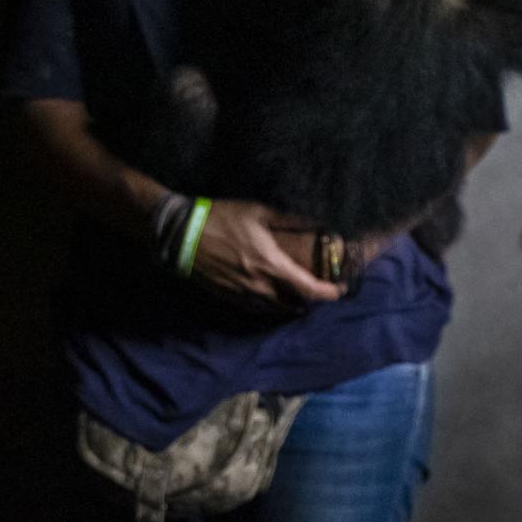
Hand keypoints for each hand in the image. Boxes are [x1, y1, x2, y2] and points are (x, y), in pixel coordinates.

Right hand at [188, 199, 343, 306]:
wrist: (181, 234)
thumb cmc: (221, 218)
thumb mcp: (258, 212)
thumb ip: (290, 220)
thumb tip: (318, 222)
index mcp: (271, 264)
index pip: (308, 288)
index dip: (328, 293)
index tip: (340, 290)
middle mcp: (260, 285)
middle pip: (295, 303)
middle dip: (311, 300)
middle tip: (321, 290)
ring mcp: (242, 294)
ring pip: (275, 309)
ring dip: (291, 305)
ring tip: (300, 296)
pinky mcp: (228, 296)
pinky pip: (256, 308)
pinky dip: (270, 306)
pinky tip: (274, 298)